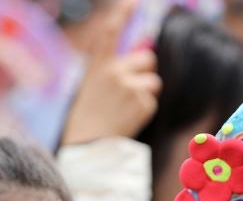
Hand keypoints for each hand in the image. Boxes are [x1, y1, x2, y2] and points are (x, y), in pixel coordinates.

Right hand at [60, 0, 161, 144]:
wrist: (88, 143)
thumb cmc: (90, 112)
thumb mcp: (94, 83)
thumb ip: (114, 68)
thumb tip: (144, 58)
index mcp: (98, 65)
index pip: (111, 32)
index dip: (122, 14)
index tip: (133, 1)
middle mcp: (114, 72)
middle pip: (148, 59)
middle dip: (144, 71)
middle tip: (129, 87)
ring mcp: (129, 87)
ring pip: (153, 81)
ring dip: (145, 90)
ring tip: (126, 105)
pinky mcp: (142, 104)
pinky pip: (152, 100)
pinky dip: (144, 108)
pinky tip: (128, 116)